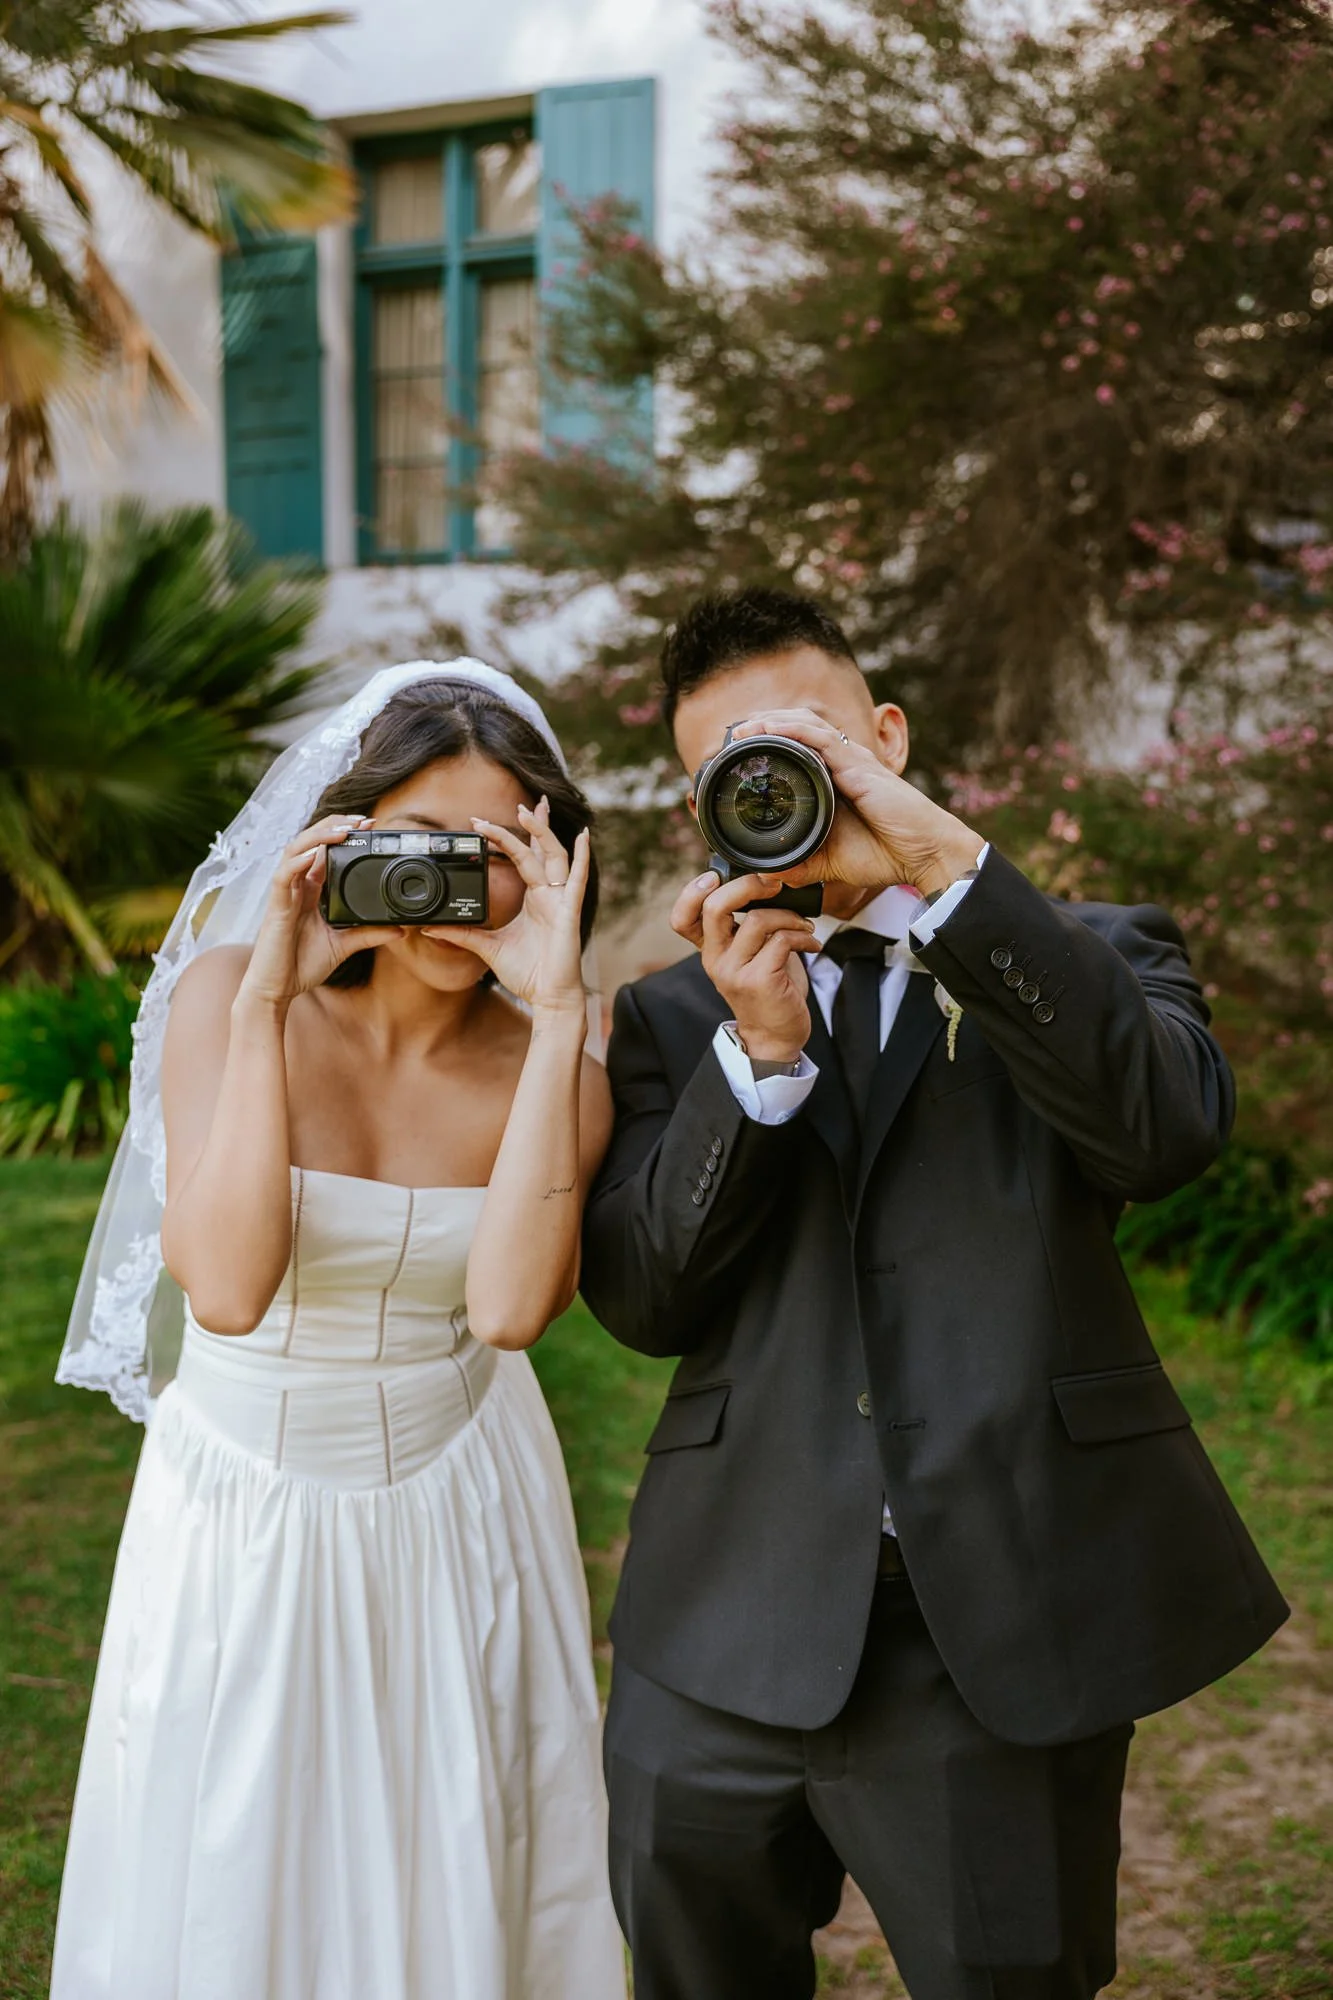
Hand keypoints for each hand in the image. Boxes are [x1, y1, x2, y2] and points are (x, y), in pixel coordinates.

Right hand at [239, 817, 401, 1009]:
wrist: (277, 990)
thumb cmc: (301, 965)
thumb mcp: (343, 946)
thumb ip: (368, 934)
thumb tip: (400, 930)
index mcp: (311, 891)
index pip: (325, 851)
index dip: (343, 834)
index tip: (370, 826)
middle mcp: (297, 886)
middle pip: (310, 841)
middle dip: (335, 825)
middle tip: (363, 820)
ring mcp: (285, 894)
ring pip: (296, 850)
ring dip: (319, 836)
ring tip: (343, 829)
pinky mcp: (276, 907)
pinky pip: (284, 877)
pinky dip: (298, 862)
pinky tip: (314, 855)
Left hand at [423, 798, 590, 1022]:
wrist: (548, 998)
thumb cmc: (528, 973)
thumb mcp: (487, 947)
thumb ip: (462, 934)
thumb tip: (431, 927)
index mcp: (534, 899)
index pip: (523, 859)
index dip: (508, 838)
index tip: (485, 823)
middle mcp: (549, 895)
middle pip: (543, 850)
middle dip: (534, 825)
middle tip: (522, 801)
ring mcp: (560, 902)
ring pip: (555, 857)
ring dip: (544, 833)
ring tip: (531, 810)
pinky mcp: (568, 913)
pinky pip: (577, 880)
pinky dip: (583, 858)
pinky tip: (584, 837)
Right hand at [672, 870, 814, 1063]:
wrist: (776, 1035)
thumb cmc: (768, 989)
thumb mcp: (748, 955)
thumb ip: (745, 926)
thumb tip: (766, 885)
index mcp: (710, 950)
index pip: (681, 918)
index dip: (691, 892)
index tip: (715, 876)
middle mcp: (715, 960)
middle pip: (714, 907)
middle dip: (748, 886)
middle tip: (775, 885)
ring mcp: (735, 972)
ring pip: (757, 920)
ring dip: (790, 916)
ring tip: (805, 927)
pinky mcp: (759, 981)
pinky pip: (781, 940)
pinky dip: (803, 937)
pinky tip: (811, 944)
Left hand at [730, 709, 982, 896]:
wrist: (925, 855)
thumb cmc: (888, 854)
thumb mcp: (833, 863)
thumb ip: (803, 865)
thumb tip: (770, 875)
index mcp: (838, 780)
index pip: (800, 749)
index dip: (771, 743)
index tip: (740, 753)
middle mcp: (845, 763)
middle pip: (799, 730)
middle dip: (765, 726)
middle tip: (733, 737)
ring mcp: (852, 761)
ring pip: (806, 726)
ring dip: (772, 722)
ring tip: (742, 729)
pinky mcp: (858, 766)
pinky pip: (819, 738)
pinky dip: (791, 730)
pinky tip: (768, 729)